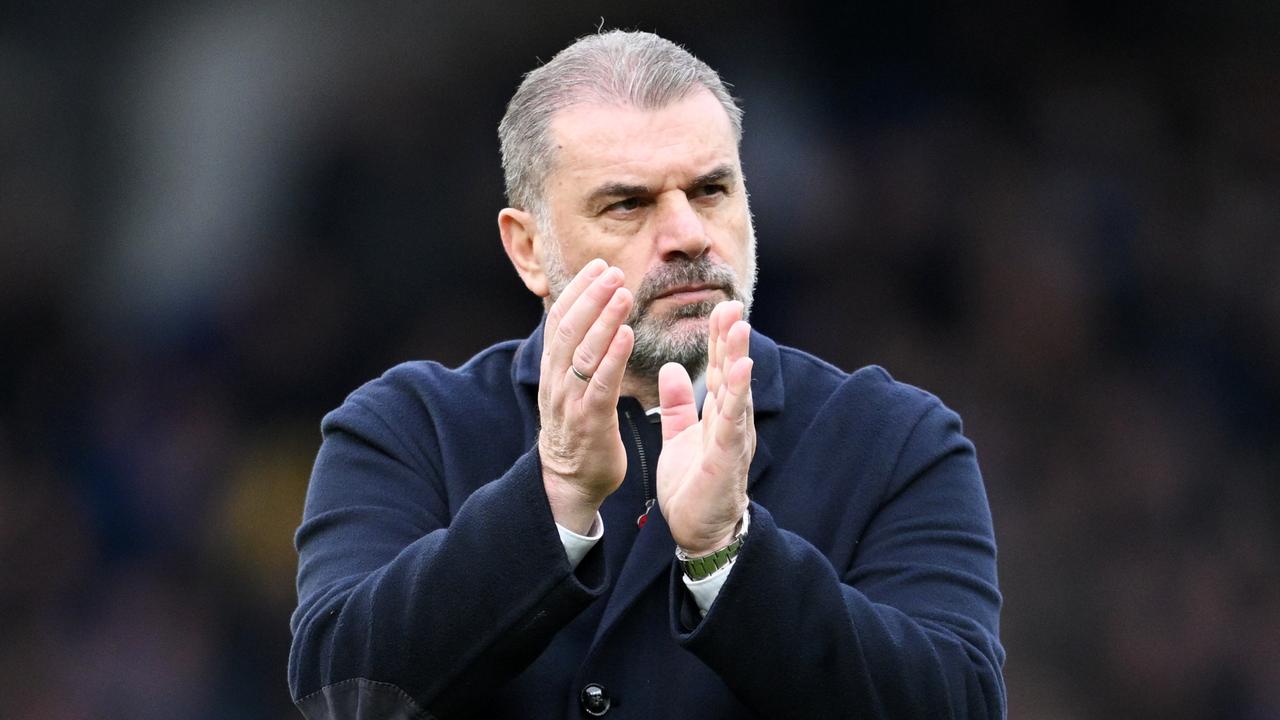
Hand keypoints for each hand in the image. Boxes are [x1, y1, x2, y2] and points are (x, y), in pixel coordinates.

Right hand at [538, 258, 634, 533]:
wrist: (569, 482)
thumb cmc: (578, 430)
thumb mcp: (570, 386)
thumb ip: (577, 354)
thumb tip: (588, 317)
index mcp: (553, 369)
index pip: (560, 319)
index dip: (578, 290)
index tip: (598, 265)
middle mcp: (557, 380)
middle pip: (569, 328)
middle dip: (590, 296)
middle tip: (612, 270)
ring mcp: (571, 400)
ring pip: (583, 351)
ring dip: (603, 319)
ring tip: (622, 292)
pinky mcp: (590, 421)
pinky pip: (600, 384)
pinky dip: (613, 357)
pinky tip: (628, 335)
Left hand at [656, 301, 754, 554]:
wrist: (699, 532)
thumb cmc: (693, 486)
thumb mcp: (680, 436)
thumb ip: (678, 404)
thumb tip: (673, 369)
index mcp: (717, 416)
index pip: (718, 370)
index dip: (718, 340)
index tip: (718, 309)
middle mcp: (731, 422)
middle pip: (730, 373)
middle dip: (731, 339)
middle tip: (731, 304)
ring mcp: (733, 439)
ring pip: (736, 391)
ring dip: (738, 357)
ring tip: (740, 326)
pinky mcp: (728, 457)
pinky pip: (733, 421)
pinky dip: (738, 394)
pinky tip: (741, 369)